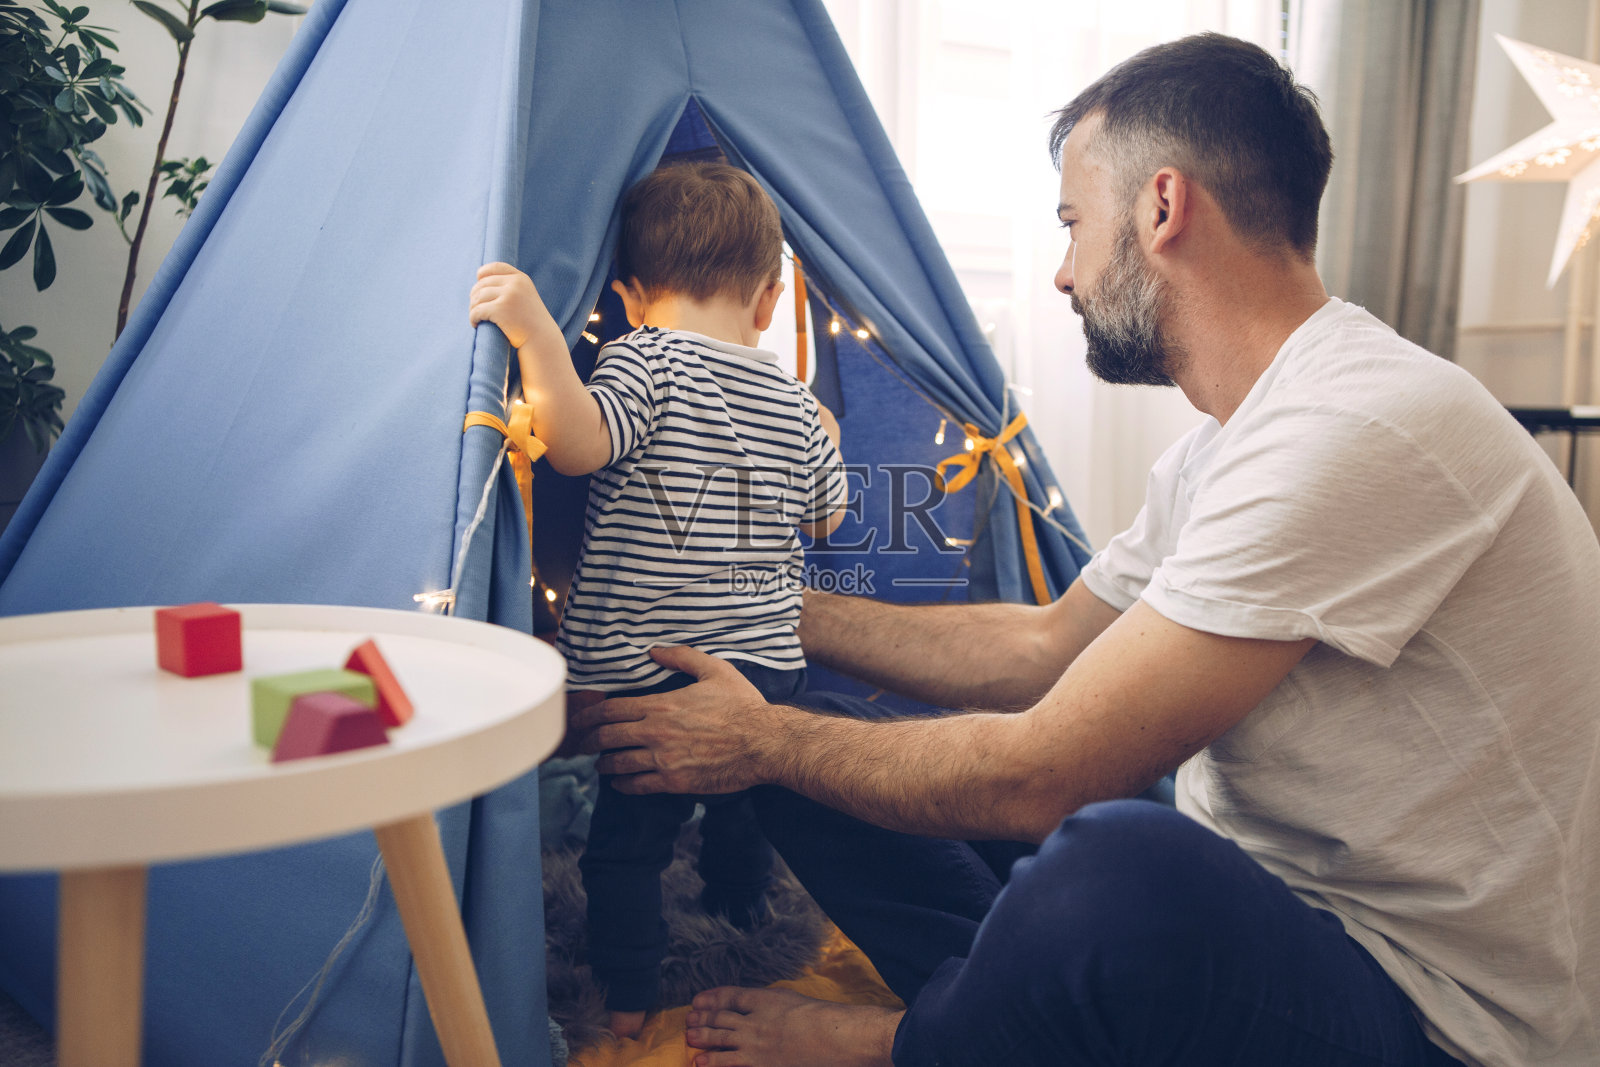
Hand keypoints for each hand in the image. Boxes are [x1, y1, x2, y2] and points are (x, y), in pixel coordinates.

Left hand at [467, 262, 560, 350]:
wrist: (542, 341)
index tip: (478, 285)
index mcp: (521, 279)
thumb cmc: (531, 323)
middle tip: (475, 309)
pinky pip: (477, 310)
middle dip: (474, 296)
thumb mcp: (524, 298)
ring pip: (478, 297)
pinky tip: (475, 324)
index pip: (495, 267)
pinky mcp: (500, 309)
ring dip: (473, 308)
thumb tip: (480, 279)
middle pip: (482, 284)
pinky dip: (473, 318)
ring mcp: (508, 295)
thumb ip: (510, 287)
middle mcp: (515, 284)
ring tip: (476, 318)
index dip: (482, 274)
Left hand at [569, 646, 779, 794]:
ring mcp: (663, 759)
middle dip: (588, 741)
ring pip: (618, 764)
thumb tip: (654, 651)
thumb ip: (682, 657)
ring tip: (599, 765)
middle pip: (607, 737)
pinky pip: (637, 786)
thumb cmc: (742, 705)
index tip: (579, 719)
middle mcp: (655, 732)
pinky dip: (623, 785)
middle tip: (581, 744)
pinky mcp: (674, 782)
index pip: (612, 709)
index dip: (589, 715)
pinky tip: (620, 784)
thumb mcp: (715, 670)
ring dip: (603, 765)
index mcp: (661, 704)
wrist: (763, 742)